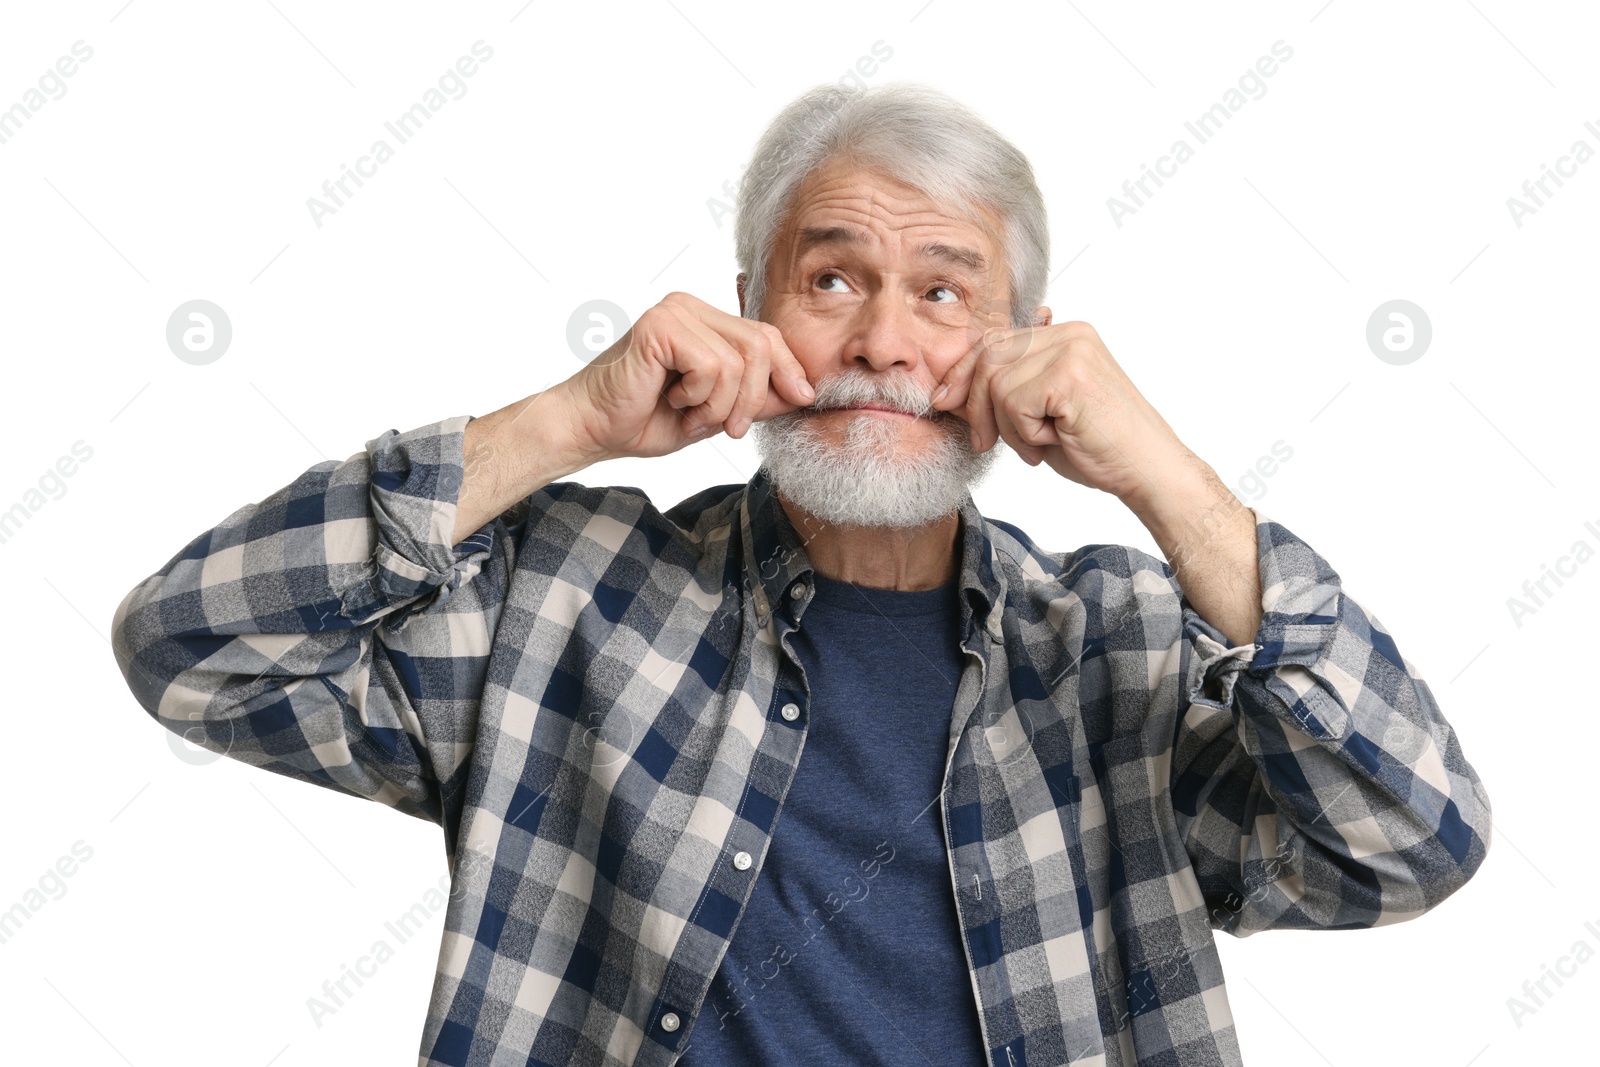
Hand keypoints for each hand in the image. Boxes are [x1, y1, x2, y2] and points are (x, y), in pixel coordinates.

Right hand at [556, 291, 814, 461]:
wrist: (594, 428)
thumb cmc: (645, 418)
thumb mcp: (716, 411)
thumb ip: (756, 397)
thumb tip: (805, 391)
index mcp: (704, 320)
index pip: (767, 335)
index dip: (790, 369)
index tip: (803, 399)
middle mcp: (691, 306)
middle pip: (761, 344)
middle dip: (755, 396)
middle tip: (729, 427)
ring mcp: (675, 312)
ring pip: (739, 361)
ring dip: (721, 404)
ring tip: (690, 414)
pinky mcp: (660, 326)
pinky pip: (712, 366)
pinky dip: (699, 397)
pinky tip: (673, 400)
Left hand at [929, 319, 1191, 504]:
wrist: (1146, 470)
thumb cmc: (1098, 447)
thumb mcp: (1040, 414)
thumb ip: (1004, 393)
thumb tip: (949, 392)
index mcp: (1064, 334)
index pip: (995, 341)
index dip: (964, 373)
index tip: (946, 401)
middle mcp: (1069, 333)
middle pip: (989, 355)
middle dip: (975, 403)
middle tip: (983, 441)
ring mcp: (1071, 350)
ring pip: (997, 384)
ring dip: (1009, 427)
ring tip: (1040, 444)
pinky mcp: (1069, 375)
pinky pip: (1014, 403)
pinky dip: (1024, 434)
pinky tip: (1053, 442)